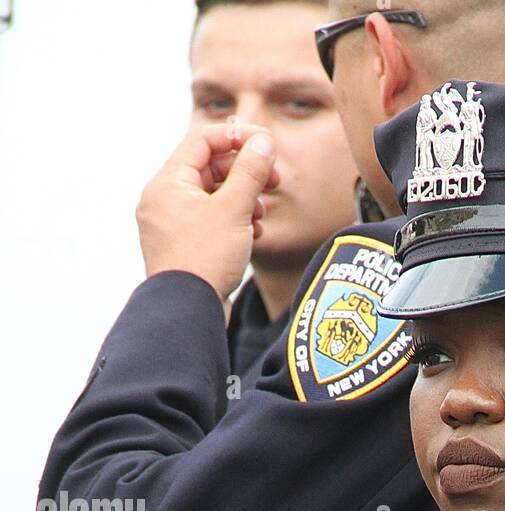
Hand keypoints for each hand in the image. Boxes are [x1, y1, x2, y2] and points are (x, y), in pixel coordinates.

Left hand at [137, 121, 278, 302]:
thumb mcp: (234, 209)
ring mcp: (171, 225)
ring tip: (262, 213)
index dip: (236, 137)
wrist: (188, 312)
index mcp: (168, 183)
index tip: (265, 144)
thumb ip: (250, 172)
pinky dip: (232, 222)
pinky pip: (209, 222)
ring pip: (211, 197)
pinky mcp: (183, 248)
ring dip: (242, 199)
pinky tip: (252, 234)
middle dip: (244, 173)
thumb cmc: (205, 259)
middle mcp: (163, 200)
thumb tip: (263, 141)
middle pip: (208, 169)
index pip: (202, 141)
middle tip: (273, 180)